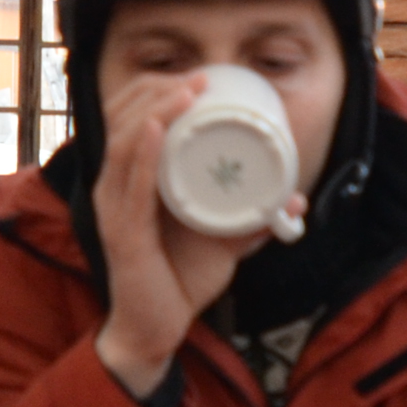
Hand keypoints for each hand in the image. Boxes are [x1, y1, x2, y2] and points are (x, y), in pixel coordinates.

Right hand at [92, 71, 301, 396]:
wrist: (154, 331)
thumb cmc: (178, 279)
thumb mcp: (220, 240)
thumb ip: (250, 218)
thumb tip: (293, 201)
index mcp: (129, 180)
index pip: (128, 118)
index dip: (155, 89)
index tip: (196, 76)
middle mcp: (113, 187)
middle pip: (122, 119)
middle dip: (157, 90)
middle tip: (198, 78)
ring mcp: (114, 209)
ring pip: (125, 143)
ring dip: (155, 110)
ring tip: (185, 91)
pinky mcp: (123, 234)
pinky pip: (131, 186)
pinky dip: (143, 152)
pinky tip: (156, 130)